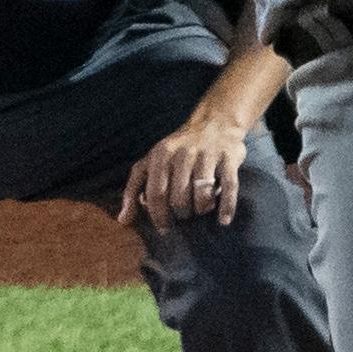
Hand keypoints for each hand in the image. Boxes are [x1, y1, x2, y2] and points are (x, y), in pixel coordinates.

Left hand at [117, 107, 250, 230]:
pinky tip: (223, 221)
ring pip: (202, 195)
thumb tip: (123, 221)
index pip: (155, 194)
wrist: (214, 123)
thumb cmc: (177, 151)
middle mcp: (183, 154)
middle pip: (179, 198)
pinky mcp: (228, 158)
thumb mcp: (150, 163)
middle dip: (181, 214)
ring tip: (201, 210)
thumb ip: (134, 189)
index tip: (164, 228)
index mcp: (161, 155)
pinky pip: (229, 187)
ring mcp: (207, 155)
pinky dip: (226, 207)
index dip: (158, 216)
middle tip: (184, 215)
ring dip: (201, 210)